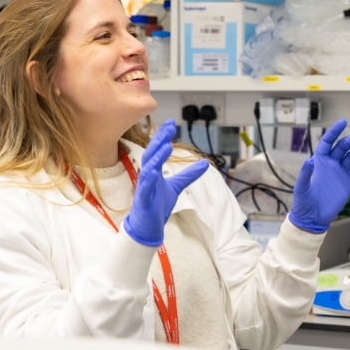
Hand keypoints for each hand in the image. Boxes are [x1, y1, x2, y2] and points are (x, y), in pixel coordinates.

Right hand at [123, 119, 208, 246]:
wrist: (148, 226)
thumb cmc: (158, 204)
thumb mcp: (177, 186)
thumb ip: (189, 175)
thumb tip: (205, 163)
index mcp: (154, 171)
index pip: (157, 150)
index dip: (163, 136)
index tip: (171, 123)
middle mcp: (147, 176)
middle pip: (151, 154)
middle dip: (160, 140)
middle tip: (169, 127)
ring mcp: (144, 188)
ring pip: (148, 169)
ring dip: (156, 157)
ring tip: (166, 146)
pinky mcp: (143, 201)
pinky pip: (145, 189)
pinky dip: (148, 180)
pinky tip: (153, 172)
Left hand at [289, 119, 349, 233]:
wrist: (312, 217)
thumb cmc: (303, 201)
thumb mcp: (301, 187)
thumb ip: (305, 173)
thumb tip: (309, 161)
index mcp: (318, 162)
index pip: (327, 142)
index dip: (334, 132)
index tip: (343, 122)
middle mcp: (330, 165)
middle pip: (341, 148)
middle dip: (348, 142)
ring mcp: (340, 173)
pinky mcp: (348, 183)